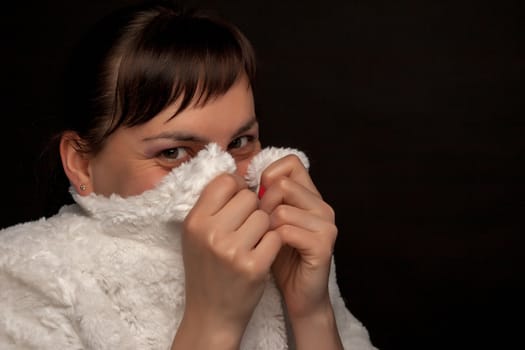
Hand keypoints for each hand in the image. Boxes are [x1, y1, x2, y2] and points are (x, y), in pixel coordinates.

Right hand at [173, 173, 281, 348]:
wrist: (211, 313)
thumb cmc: (206, 269)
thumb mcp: (197, 235)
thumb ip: (213, 206)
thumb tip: (238, 178)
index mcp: (194, 221)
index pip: (225, 181)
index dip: (238, 188)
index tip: (239, 202)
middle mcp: (210, 233)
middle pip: (249, 197)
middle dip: (253, 208)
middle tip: (247, 226)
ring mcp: (232, 251)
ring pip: (265, 216)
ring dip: (264, 227)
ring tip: (252, 242)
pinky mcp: (254, 266)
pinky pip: (275, 236)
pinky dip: (272, 244)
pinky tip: (261, 254)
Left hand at [258, 155, 342, 348]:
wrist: (299, 296)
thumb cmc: (277, 257)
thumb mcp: (267, 222)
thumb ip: (262, 198)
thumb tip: (238, 176)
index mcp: (310, 196)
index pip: (291, 163)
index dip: (268, 175)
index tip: (257, 198)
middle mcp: (321, 206)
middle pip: (282, 185)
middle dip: (261, 205)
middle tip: (258, 226)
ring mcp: (325, 225)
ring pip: (282, 209)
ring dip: (265, 227)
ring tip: (263, 241)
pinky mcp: (323, 245)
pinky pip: (287, 231)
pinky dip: (271, 241)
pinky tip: (270, 252)